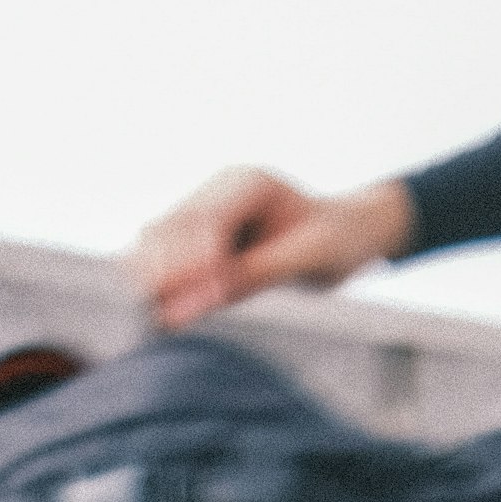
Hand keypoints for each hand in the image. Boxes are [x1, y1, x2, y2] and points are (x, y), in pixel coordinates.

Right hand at [128, 168, 413, 327]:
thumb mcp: (307, 258)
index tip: (186, 303)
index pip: (204, 221)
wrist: (346, 234)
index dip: (191, 263)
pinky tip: (164, 311)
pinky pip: (166, 255)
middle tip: (162, 317)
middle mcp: (218, 190)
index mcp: (248, 183)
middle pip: (167, 227)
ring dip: (154, 276)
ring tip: (159, 318)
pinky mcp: (198, 234)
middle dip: (163, 271)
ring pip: (156, 240)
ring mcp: (204, 209)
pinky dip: (161, 281)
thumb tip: (203, 300)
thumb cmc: (335, 241)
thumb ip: (254, 275)